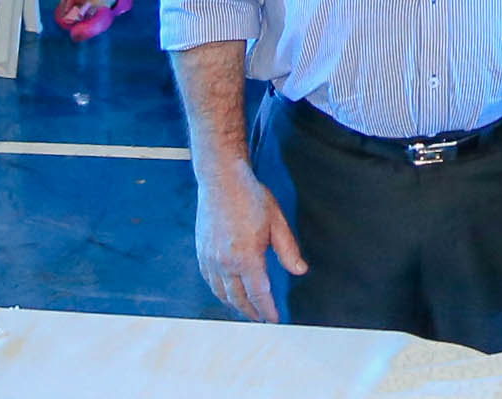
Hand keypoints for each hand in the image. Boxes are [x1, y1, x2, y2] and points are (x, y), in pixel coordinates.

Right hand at [193, 155, 305, 323]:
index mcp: (246, 257)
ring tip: (247, 310)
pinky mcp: (201, 253)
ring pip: (222, 293)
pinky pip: (210, 281)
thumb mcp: (277, 222)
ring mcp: (210, 259)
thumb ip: (288, 250)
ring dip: (235, 305)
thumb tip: (300, 271)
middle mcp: (225, 263)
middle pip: (238, 299)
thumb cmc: (251, 198)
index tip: (274, 320)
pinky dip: (220, 292)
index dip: (267, 310)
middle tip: (261, 318)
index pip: (259, 294)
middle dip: (251, 312)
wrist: (222, 180)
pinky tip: (228, 292)